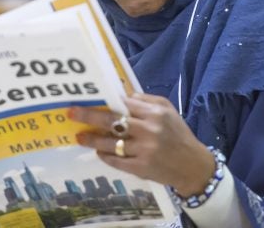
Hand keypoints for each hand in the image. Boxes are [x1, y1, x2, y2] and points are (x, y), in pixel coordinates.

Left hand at [69, 92, 214, 197]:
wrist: (192, 166)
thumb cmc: (178, 134)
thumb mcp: (168, 111)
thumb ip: (146, 101)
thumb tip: (122, 95)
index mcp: (155, 113)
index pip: (124, 103)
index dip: (105, 101)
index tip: (89, 98)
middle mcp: (149, 130)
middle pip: (112, 121)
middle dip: (89, 116)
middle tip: (72, 113)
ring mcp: (144, 150)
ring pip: (111, 143)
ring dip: (92, 139)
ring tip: (80, 136)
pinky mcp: (141, 168)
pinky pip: (117, 161)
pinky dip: (105, 156)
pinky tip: (98, 152)